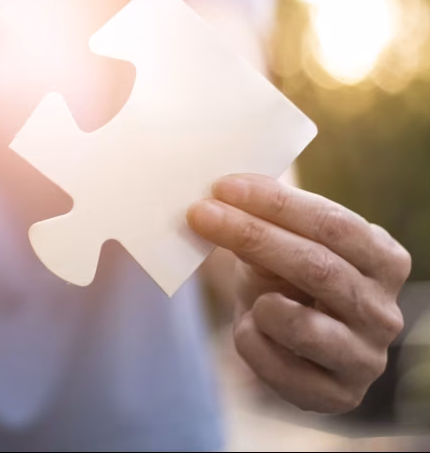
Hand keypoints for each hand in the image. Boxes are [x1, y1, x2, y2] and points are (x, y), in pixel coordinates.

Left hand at [187, 174, 410, 413]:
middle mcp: (384, 311)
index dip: (276, 204)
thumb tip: (222, 198)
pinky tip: (248, 329)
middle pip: (316, 266)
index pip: (333, 224)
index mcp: (383, 259)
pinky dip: (252, 342)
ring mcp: (366, 358)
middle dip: (252, 236)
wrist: (284, 339)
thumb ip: (261, 221)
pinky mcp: (338, 395)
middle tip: (200, 214)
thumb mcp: (277, 243)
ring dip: (260, 304)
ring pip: (303, 325)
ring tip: (250, 296)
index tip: (224, 187)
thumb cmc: (282, 276)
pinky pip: (281, 368)